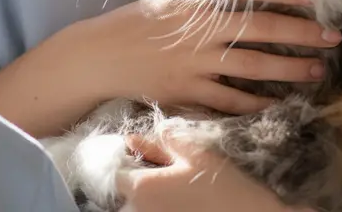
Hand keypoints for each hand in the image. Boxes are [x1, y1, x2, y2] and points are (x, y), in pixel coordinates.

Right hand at [67, 0, 341, 114]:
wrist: (100, 55)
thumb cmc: (134, 23)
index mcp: (197, 5)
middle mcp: (201, 33)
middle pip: (262, 32)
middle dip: (301, 34)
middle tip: (332, 36)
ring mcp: (194, 64)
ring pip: (252, 68)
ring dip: (288, 69)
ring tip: (316, 70)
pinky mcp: (187, 91)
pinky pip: (229, 100)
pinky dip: (255, 102)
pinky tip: (277, 101)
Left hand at [115, 129, 303, 211]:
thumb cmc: (224, 184)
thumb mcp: (196, 152)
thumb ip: (164, 141)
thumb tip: (137, 137)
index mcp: (142, 188)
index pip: (117, 172)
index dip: (129, 159)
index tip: (146, 152)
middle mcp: (141, 210)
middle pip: (131, 189)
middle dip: (145, 174)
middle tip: (172, 164)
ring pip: (146, 202)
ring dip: (157, 189)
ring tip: (184, 180)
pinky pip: (161, 210)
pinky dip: (169, 202)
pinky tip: (190, 196)